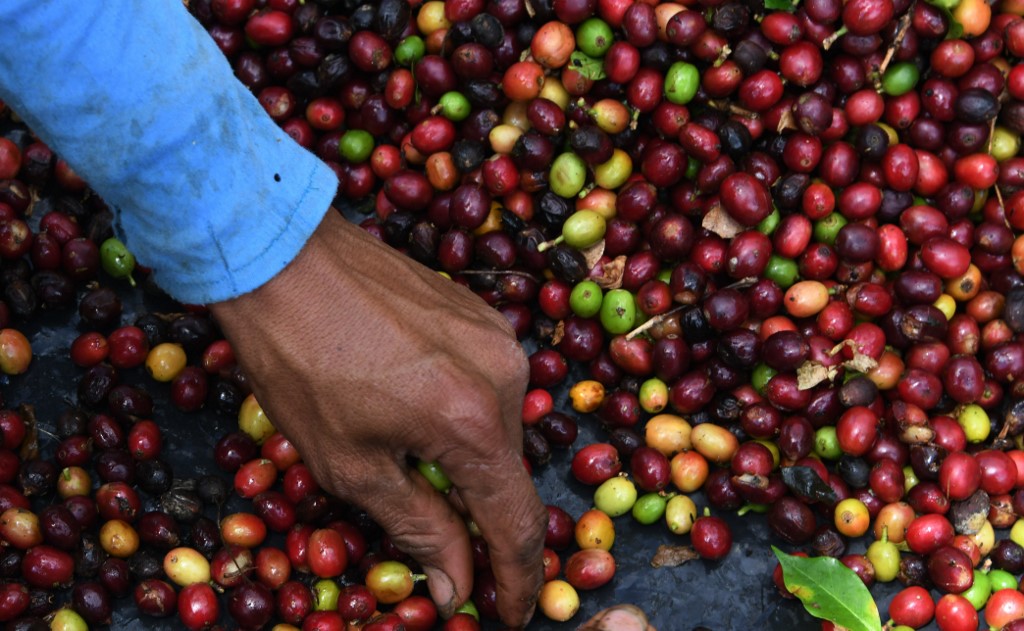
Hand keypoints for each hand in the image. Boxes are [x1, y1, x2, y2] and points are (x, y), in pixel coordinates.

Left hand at [210, 209, 547, 625]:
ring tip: (409, 461)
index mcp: (474, 423)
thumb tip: (457, 588)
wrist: (283, 256)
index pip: (515, 522)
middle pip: (509, 475)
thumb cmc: (300, 362)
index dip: (517, 579)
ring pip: (498, 428)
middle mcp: (505, 377)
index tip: (510, 613)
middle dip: (482, 518)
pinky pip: (488, 384)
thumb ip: (419, 529)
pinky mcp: (483, 314)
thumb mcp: (349, 464)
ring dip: (467, 460)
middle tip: (449, 550)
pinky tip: (415, 410)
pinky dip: (463, 414)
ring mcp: (498, 337)